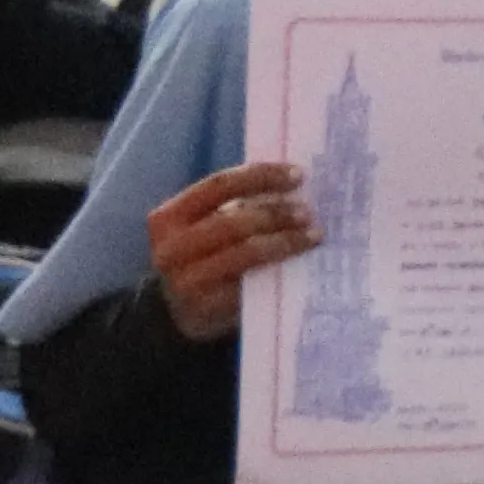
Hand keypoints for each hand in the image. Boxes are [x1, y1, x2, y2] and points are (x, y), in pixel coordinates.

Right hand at [146, 157, 308, 338]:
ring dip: (285, 241)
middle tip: (309, 212)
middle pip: (233, 222)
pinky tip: (301, 263)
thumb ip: (237, 206)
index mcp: (169, 217)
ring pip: (245, 253)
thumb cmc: (204, 256)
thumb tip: (296, 185)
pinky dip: (279, 270)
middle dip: (277, 214)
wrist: (180, 309)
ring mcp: (186, 281)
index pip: (218, 186)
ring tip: (314, 235)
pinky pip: (251, 284)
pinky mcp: (206, 308)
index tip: (298, 175)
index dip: (260, 176)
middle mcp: (171, 248)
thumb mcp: (206, 227)